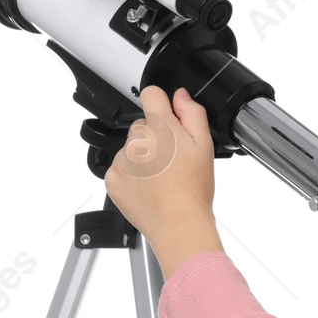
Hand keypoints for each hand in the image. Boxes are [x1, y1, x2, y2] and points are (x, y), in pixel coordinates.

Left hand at [104, 86, 219, 268]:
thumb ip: (192, 114)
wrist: (178, 223)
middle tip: (172, 161)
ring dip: (143, 158)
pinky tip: (149, 187)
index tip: (168, 118)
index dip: (162, 105)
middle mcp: (137, 139)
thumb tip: (180, 96)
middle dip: (156, 138)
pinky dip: (132, 175)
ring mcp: (121, 159)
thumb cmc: (193, 189)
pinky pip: (120, 167)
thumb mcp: (204, 145)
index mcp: (160, 127)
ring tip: (162, 178)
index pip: (151, 94)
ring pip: (132, 148)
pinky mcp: (112, 177)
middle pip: (143, 126)